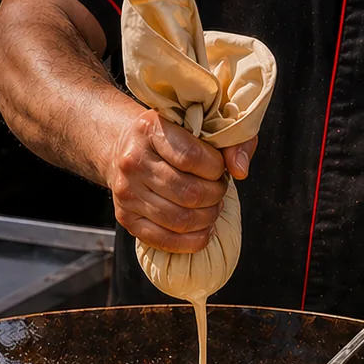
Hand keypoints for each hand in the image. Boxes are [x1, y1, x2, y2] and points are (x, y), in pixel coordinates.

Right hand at [108, 107, 257, 252]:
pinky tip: (204, 230)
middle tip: (219, 191)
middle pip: (189, 193)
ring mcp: (126, 193)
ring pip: (180, 219)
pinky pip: (165, 240)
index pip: (191, 157)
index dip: (215, 169)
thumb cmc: (168, 136)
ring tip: (212, 208)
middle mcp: (133, 161)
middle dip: (215, 196)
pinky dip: (192, 241)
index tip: (219, 169)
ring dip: (207, 218)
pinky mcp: (126, 218)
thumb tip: (240, 170)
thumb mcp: (196, 123)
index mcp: (149, 129)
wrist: (123, 148)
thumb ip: (230, 139)